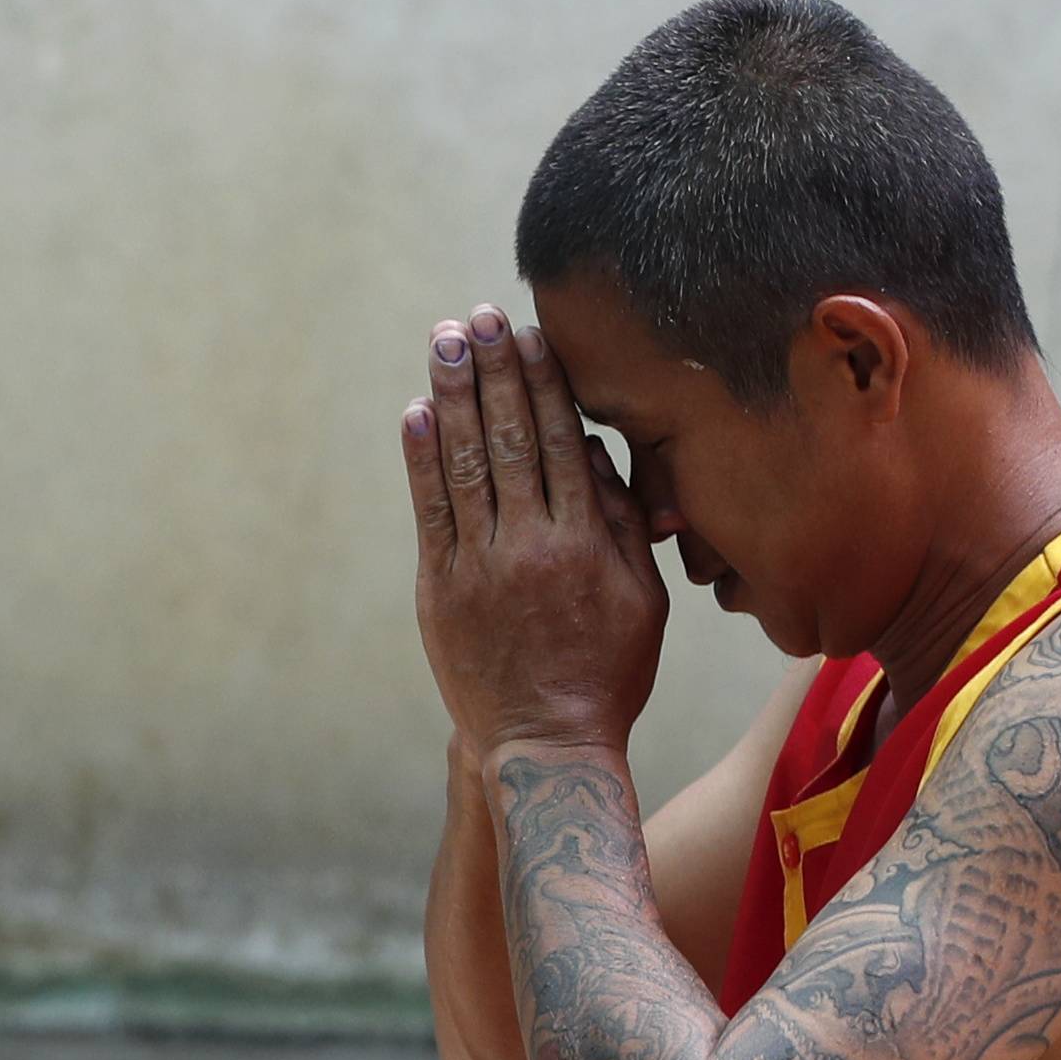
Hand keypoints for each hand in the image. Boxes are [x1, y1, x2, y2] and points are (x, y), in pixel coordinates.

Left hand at [405, 306, 663, 761]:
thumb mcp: (643, 597)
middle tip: (477, 316)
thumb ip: (624, 522)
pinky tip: (416, 412)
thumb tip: (591, 450)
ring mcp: (478, 567)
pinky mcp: (440, 590)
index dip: (541, 381)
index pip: (559, 440)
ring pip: (463, 464)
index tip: (529, 333)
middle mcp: (529, 545)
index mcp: (586, 541)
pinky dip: (421, 461)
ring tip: (444, 342)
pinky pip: (429, 513)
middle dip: (491, 370)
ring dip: (452, 396)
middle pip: (507, 438)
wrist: (544, 744)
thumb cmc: (607, 670)